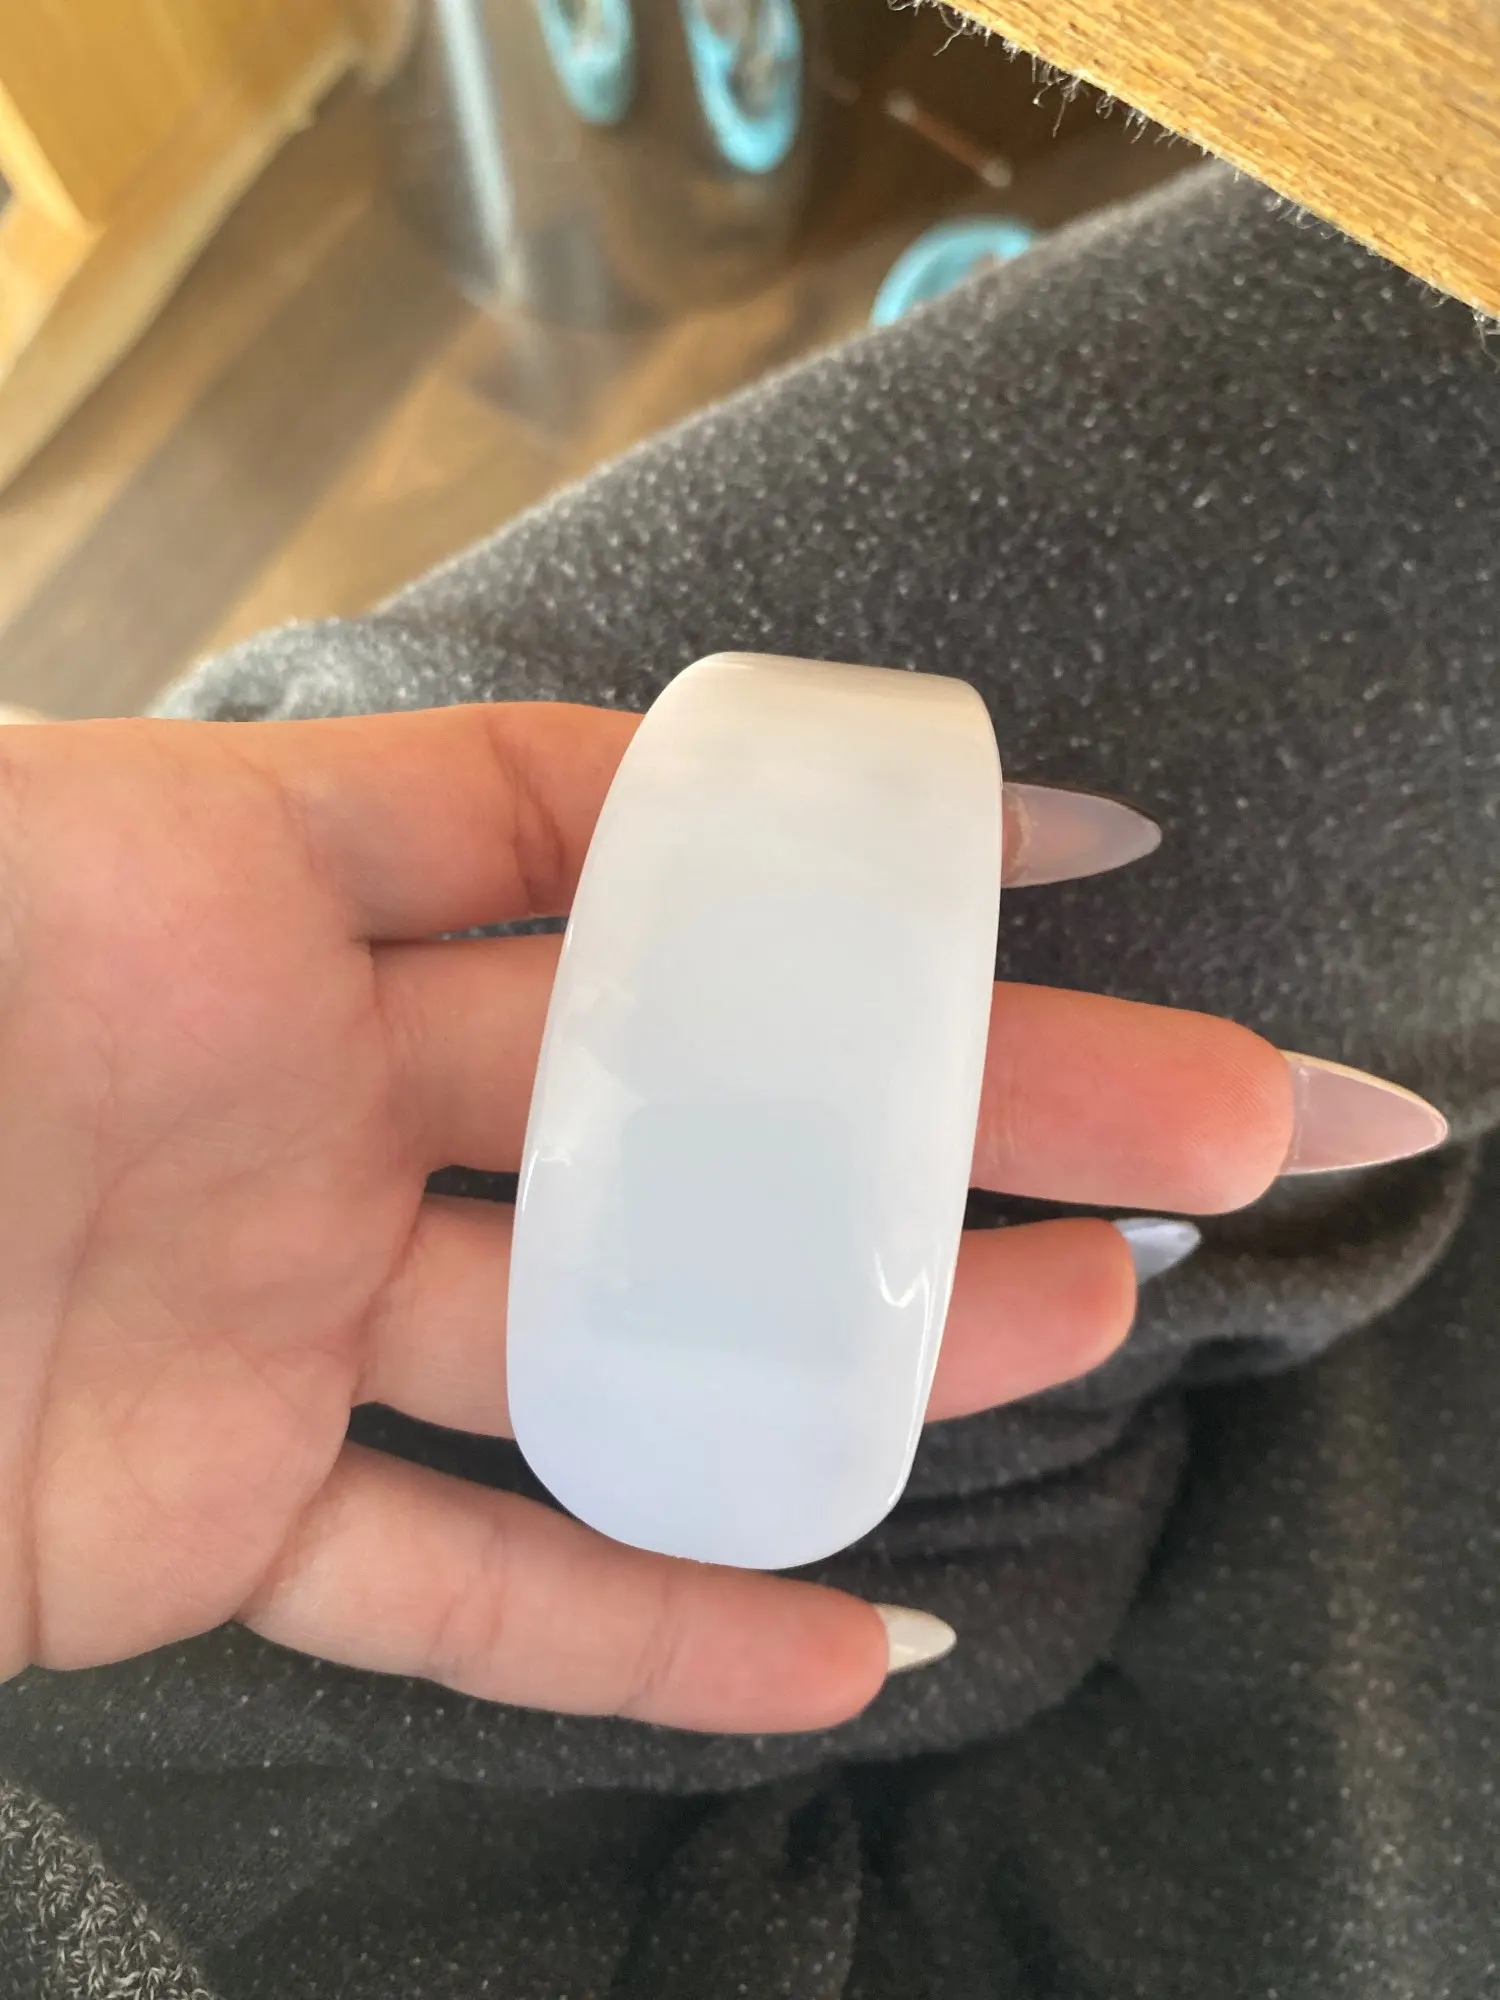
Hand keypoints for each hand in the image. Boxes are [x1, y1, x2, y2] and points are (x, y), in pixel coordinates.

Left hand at [0, 708, 1429, 1733]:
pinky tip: (842, 1634)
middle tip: (1189, 1119)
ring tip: (1073, 1333)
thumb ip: (277, 797)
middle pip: (671, 1092)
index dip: (820, 828)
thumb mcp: (33, 839)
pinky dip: (638, 1619)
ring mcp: (254, 1308)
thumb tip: (572, 748)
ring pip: (606, 1331)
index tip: (1050, 849)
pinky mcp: (192, 1519)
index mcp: (238, 885)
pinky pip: (452, 1576)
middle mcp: (283, 1085)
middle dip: (938, 1097)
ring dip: (843, 1346)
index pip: (587, 826)